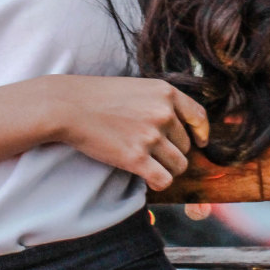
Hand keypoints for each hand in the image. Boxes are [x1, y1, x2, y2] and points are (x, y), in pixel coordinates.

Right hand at [47, 75, 208, 191]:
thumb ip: (159, 102)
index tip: (200, 142)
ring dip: (167, 169)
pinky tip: (147, 178)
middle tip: (151, 151)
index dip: (201, 133)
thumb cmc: (97, 96)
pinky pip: (163, 179)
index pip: (199, 116)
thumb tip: (176, 125)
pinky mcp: (136, 158)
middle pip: (185, 145)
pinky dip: (158, 182)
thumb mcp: (136, 87)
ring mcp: (151, 136)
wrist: (68, 106)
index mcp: (165, 92)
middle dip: (172, 152)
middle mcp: (163, 113)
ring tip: (149, 165)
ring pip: (178, 165)